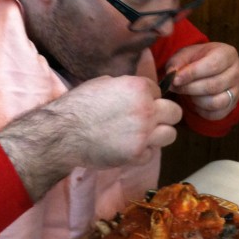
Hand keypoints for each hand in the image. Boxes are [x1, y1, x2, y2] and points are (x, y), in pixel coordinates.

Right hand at [0, 75, 182, 200]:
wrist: (63, 133)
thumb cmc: (78, 106)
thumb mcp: (103, 84)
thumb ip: (125, 87)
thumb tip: (134, 91)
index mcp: (138, 88)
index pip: (159, 91)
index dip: (149, 98)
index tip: (137, 105)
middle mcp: (146, 109)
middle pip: (175, 113)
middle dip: (163, 116)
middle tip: (149, 121)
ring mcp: (144, 134)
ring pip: (170, 134)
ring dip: (158, 135)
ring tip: (142, 137)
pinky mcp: (137, 155)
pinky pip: (151, 154)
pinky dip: (142, 153)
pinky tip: (127, 149)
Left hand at [166, 42, 238, 120]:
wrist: (208, 68)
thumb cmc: (196, 60)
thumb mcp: (185, 54)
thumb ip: (177, 62)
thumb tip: (172, 75)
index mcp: (227, 54)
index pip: (212, 65)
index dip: (192, 74)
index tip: (175, 80)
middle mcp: (237, 71)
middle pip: (213, 86)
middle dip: (189, 88)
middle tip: (175, 87)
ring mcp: (237, 90)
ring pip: (216, 102)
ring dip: (195, 100)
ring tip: (187, 93)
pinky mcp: (232, 105)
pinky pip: (216, 114)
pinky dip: (201, 110)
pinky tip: (195, 101)